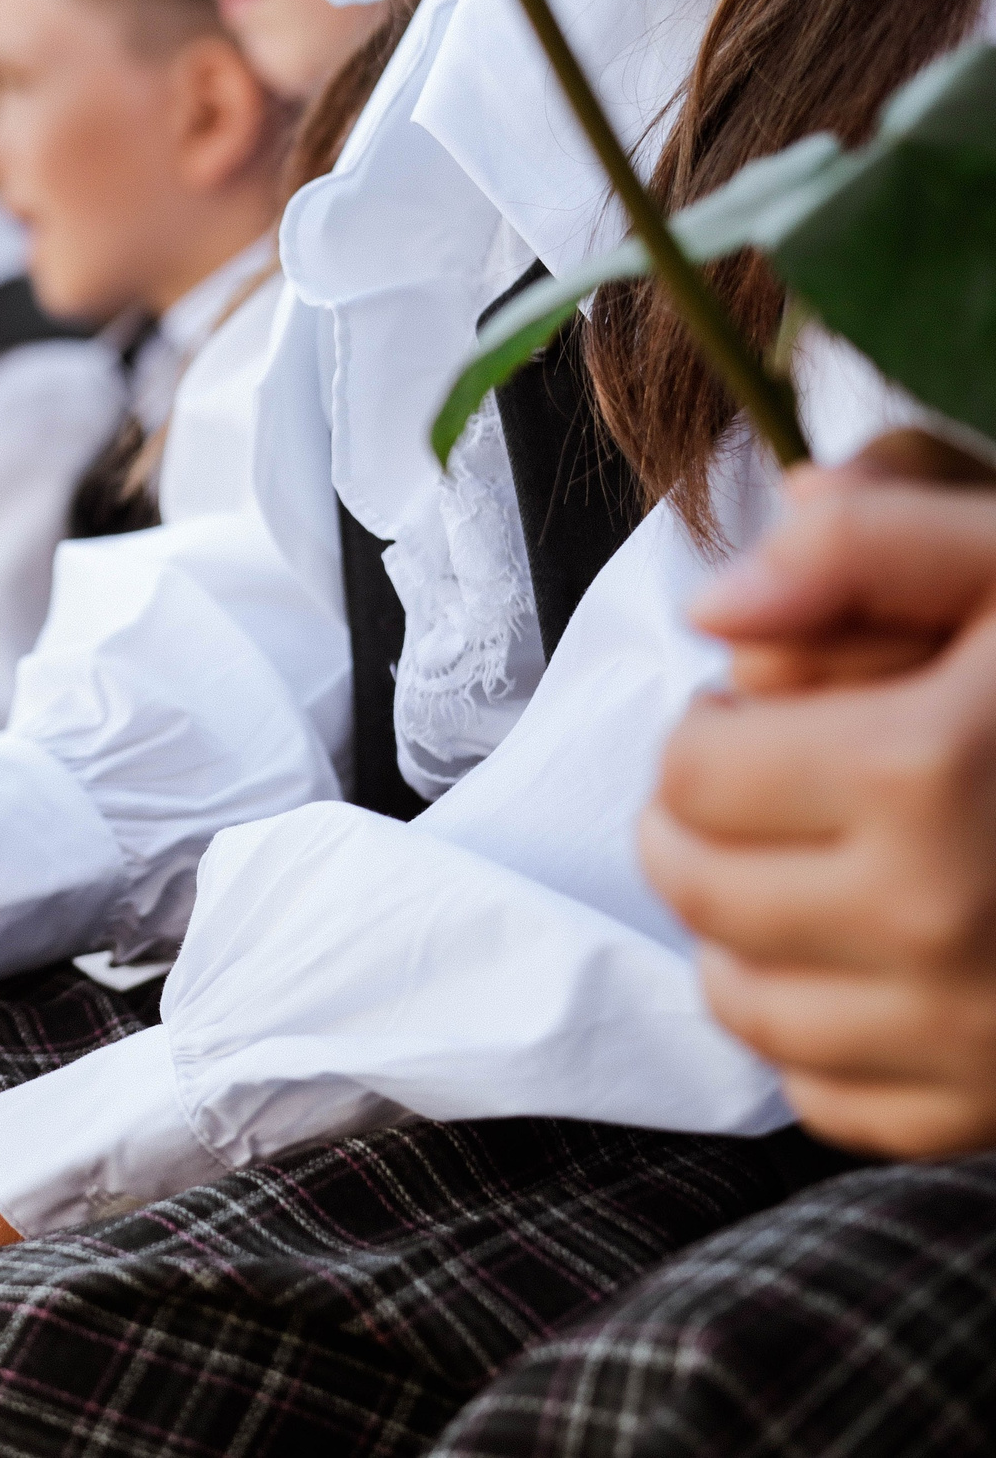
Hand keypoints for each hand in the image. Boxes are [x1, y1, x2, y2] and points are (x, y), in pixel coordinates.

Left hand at [647, 465, 995, 1157]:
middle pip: (695, 884)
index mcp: (926, 769)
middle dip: (704, 827)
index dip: (716, 728)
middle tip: (769, 790)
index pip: (690, 770)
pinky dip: (820, 1037)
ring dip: (745, 932)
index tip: (768, 716)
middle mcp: (936, 916)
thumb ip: (871, 544)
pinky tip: (868, 964)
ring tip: (808, 870)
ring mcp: (969, 1033)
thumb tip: (717, 608)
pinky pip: (822, 1095)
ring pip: (740, 998)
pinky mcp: (992, 1113)